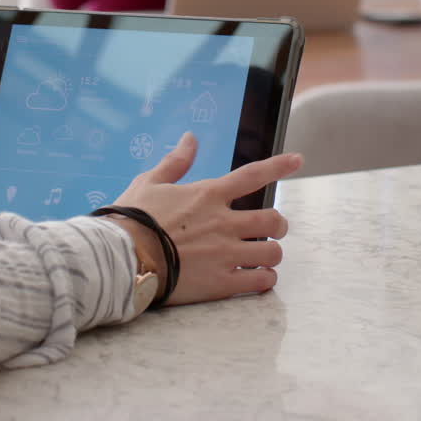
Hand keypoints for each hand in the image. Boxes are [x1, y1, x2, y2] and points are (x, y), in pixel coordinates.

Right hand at [109, 132, 299, 305]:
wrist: (121, 259)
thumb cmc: (131, 220)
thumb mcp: (149, 183)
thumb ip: (175, 162)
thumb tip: (190, 138)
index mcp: (208, 195)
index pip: (252, 175)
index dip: (279, 166)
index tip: (298, 160)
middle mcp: (223, 223)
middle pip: (273, 220)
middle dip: (278, 225)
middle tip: (271, 230)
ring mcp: (225, 254)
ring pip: (272, 252)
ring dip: (271, 254)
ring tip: (261, 258)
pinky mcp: (221, 283)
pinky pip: (260, 282)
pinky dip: (264, 280)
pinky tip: (258, 279)